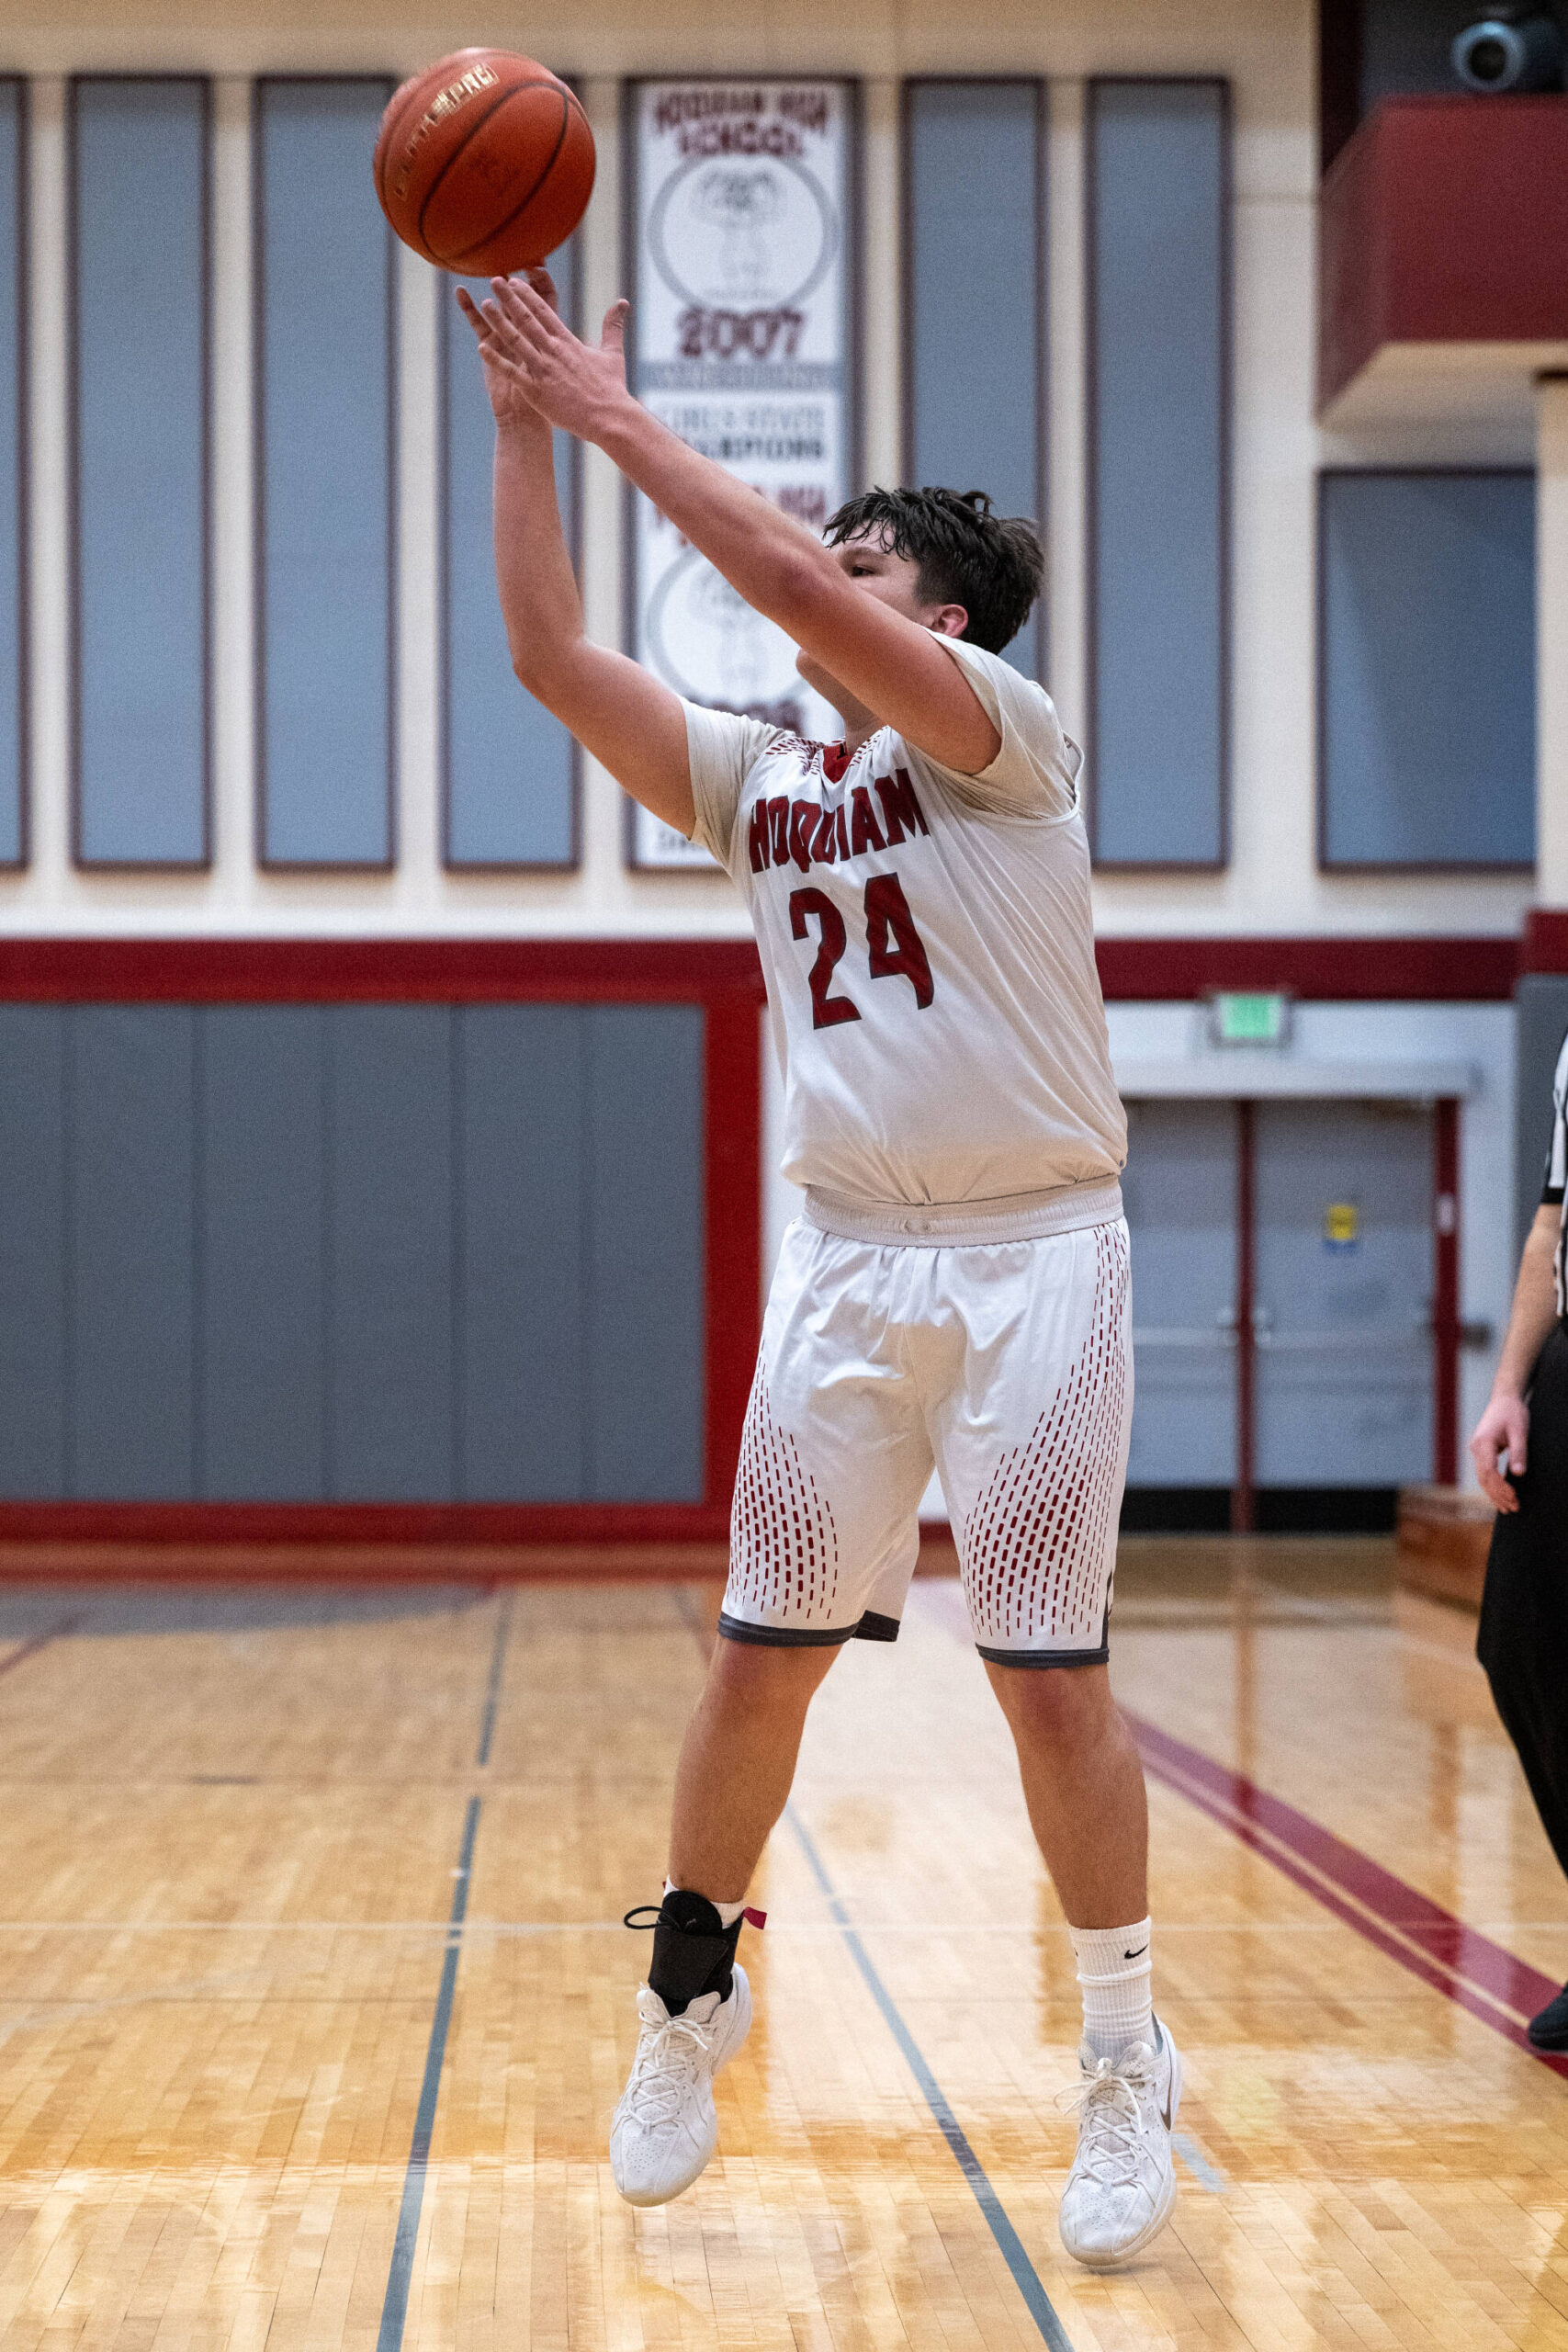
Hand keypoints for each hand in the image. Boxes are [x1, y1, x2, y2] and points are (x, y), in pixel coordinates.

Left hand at [475, 270, 632, 442]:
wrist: (609, 418)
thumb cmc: (612, 389)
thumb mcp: (613, 353)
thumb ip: (613, 326)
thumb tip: (623, 302)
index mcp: (568, 342)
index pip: (544, 312)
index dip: (527, 295)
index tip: (514, 281)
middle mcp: (553, 352)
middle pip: (527, 319)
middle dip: (509, 299)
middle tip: (494, 279)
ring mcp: (543, 371)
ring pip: (516, 341)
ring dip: (499, 322)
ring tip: (485, 304)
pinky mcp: (537, 391)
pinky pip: (512, 372)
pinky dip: (496, 360)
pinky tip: (481, 347)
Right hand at [1470, 1391, 1528, 1510]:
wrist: (1504, 1399)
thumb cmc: (1512, 1413)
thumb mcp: (1520, 1432)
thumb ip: (1518, 1453)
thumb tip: (1518, 1474)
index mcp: (1483, 1443)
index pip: (1489, 1472)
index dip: (1500, 1487)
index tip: (1513, 1498)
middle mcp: (1476, 1448)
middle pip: (1484, 1478)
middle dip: (1498, 1495)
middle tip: (1513, 1509)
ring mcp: (1477, 1450)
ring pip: (1483, 1478)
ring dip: (1494, 1493)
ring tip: (1508, 1508)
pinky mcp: (1481, 1452)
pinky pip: (1485, 1473)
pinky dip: (1492, 1486)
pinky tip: (1500, 1496)